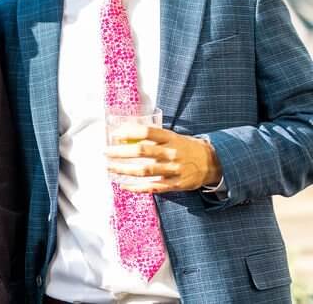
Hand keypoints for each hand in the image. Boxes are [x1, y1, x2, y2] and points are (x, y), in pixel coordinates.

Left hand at [106, 125, 222, 192]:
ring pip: (144, 170)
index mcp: (170, 138)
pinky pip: (152, 187)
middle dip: (120, 152)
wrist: (212, 163)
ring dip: (123, 170)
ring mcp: (174, 169)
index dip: (129, 132)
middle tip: (106, 152)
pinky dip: (136, 187)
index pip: (146, 132)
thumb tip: (125, 132)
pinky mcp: (176, 184)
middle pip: (141, 151)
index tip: (114, 135)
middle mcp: (171, 153)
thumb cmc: (185, 147)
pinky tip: (124, 185)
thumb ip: (153, 136)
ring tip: (109, 168)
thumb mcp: (173, 136)